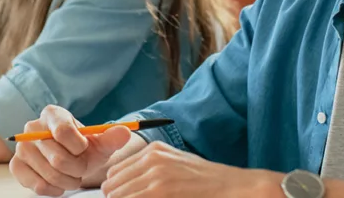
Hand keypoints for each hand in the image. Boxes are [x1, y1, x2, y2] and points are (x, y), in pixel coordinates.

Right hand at [10, 105, 132, 196]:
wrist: (69, 159)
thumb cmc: (84, 148)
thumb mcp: (100, 142)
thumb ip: (112, 137)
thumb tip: (125, 132)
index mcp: (52, 114)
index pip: (64, 131)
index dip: (79, 147)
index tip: (84, 149)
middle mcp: (32, 127)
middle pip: (58, 158)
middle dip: (77, 168)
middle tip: (81, 167)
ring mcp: (22, 147)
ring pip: (50, 174)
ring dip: (68, 181)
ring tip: (72, 175)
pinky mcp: (16, 165)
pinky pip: (37, 185)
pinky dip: (54, 189)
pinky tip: (59, 183)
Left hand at [102, 142, 284, 197]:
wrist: (232, 188)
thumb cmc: (206, 183)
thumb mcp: (176, 167)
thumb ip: (150, 171)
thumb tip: (122, 188)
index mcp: (154, 150)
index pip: (114, 173)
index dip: (116, 191)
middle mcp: (151, 158)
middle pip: (112, 185)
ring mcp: (154, 175)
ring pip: (117, 196)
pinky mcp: (159, 192)